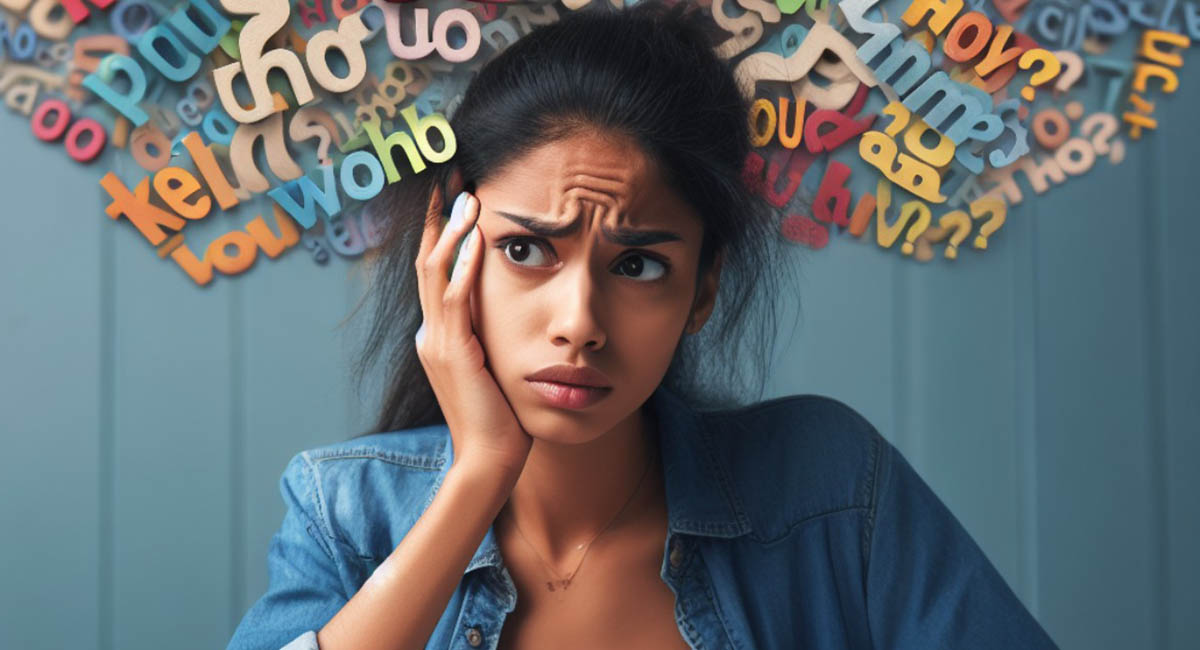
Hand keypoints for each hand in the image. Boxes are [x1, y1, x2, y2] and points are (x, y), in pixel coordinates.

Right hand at [414, 181, 533, 478]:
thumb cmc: (500, 418)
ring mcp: (437, 341)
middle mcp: (431, 332)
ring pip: (436, 270)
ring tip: (466, 192)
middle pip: (428, 258)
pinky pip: (454, 299)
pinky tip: (476, 237)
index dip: (444, 228)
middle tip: (451, 173)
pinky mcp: (454, 352)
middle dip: (440, 214)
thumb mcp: (494, 365)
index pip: (436, 268)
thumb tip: (506, 309)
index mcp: (439, 334)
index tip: (457, 191)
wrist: (489, 459)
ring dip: (452, 229)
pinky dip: (463, 265)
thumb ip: (491, 336)